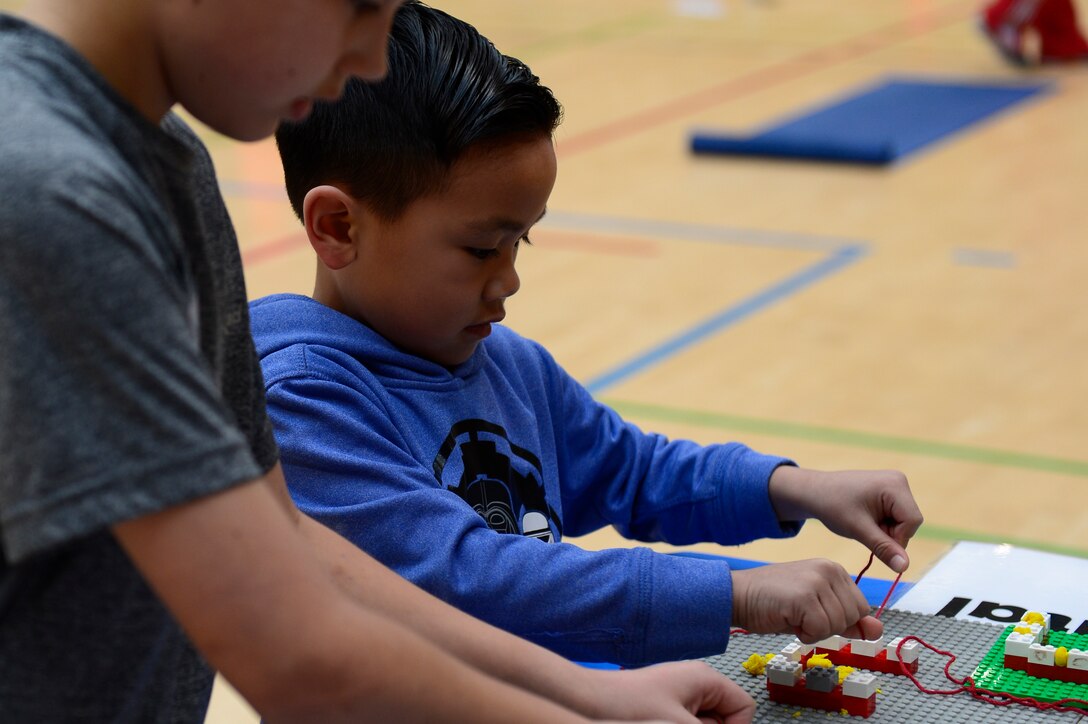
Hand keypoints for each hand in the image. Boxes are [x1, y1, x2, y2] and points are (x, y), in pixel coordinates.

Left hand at [583, 661, 754, 722]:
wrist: (592, 702)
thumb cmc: (629, 705)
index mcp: (705, 679)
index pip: (744, 706)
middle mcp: (697, 683)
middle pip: (726, 717)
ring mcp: (682, 695)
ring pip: (706, 723)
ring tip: (664, 723)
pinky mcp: (668, 706)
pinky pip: (687, 722)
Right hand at [731, 560, 882, 643]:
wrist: (736, 595)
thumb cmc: (773, 603)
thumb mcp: (816, 610)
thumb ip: (848, 619)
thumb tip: (878, 630)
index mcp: (834, 569)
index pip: (860, 607)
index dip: (838, 620)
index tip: (812, 612)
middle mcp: (830, 570)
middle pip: (853, 616)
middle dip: (829, 626)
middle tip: (801, 615)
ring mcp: (818, 581)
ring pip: (838, 625)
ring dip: (815, 631)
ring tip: (793, 615)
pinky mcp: (805, 596)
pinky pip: (821, 630)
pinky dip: (805, 634)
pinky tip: (788, 619)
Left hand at [768, 467, 922, 572]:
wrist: (814, 492)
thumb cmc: (832, 505)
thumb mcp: (858, 529)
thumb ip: (883, 548)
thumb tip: (904, 567)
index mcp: (895, 484)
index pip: (913, 521)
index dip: (897, 537)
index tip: (874, 540)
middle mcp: (899, 481)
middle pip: (910, 521)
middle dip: (890, 534)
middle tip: (865, 531)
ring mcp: (894, 485)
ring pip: (903, 522)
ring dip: (885, 531)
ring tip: (862, 524)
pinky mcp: (889, 492)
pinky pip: (896, 516)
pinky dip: (883, 524)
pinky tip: (865, 520)